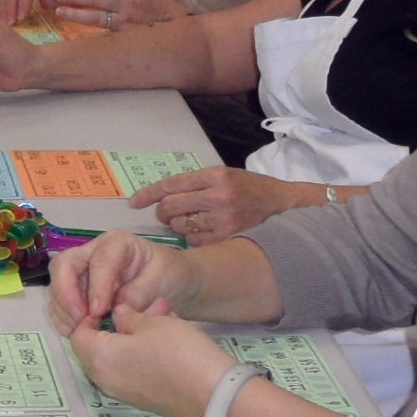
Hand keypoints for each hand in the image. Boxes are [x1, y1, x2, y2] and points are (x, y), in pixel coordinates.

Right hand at [48, 231, 199, 335]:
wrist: (171, 282)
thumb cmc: (168, 274)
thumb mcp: (161, 280)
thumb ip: (139, 293)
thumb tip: (116, 311)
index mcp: (116, 244)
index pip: (99, 261)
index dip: (96, 287)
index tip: (99, 312)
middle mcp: (93, 253)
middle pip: (64, 266)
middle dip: (67, 295)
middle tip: (82, 321)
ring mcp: (82, 272)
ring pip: (58, 285)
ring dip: (64, 310)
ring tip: (79, 330)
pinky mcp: (77, 290)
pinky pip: (60, 303)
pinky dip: (63, 318)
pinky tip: (75, 331)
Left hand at [50, 0, 186, 32]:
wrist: (184, 30)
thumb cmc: (161, 12)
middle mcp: (129, 0)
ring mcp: (128, 19)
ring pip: (96, 13)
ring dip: (75, 11)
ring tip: (59, 10)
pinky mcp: (127, 35)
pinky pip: (104, 30)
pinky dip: (88, 28)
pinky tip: (74, 28)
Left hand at [64, 302, 234, 416]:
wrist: (214, 394)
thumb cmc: (179, 353)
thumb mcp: (151, 323)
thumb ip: (127, 316)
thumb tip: (117, 315)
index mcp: (99, 359)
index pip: (78, 333)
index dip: (91, 314)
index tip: (112, 301)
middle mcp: (105, 380)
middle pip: (97, 347)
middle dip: (118, 323)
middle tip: (144, 307)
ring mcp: (124, 392)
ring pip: (119, 356)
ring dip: (135, 335)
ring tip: (165, 316)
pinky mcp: (143, 398)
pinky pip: (133, 369)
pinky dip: (143, 352)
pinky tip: (170, 336)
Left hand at [131, 166, 332, 245]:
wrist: (282, 205)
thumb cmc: (249, 188)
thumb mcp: (224, 175)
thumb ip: (195, 183)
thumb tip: (160, 195)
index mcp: (216, 175)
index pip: (171, 184)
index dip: (148, 194)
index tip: (134, 202)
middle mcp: (218, 196)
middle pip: (170, 207)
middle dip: (162, 211)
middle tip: (166, 212)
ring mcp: (223, 219)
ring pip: (180, 225)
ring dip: (177, 224)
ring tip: (191, 219)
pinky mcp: (227, 237)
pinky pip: (194, 241)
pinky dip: (192, 237)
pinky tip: (203, 231)